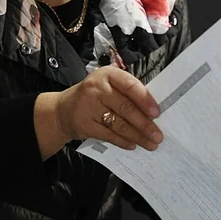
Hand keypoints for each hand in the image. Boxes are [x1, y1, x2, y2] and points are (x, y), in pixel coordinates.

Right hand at [35, 67, 162, 157]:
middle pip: (126, 107)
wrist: (62, 110)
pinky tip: (133, 145)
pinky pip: (109, 135)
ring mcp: (88, 106)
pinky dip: (123, 141)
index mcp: (108, 74)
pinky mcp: (84, 124)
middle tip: (158, 135)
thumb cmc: (94, 96)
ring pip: (119, 124)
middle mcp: (97, 88)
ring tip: (151, 143)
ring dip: (137, 135)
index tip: (157, 113)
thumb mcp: (108, 86)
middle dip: (145, 124)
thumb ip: (127, 94)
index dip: (145, 99)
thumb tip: (153, 112)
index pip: (130, 85)